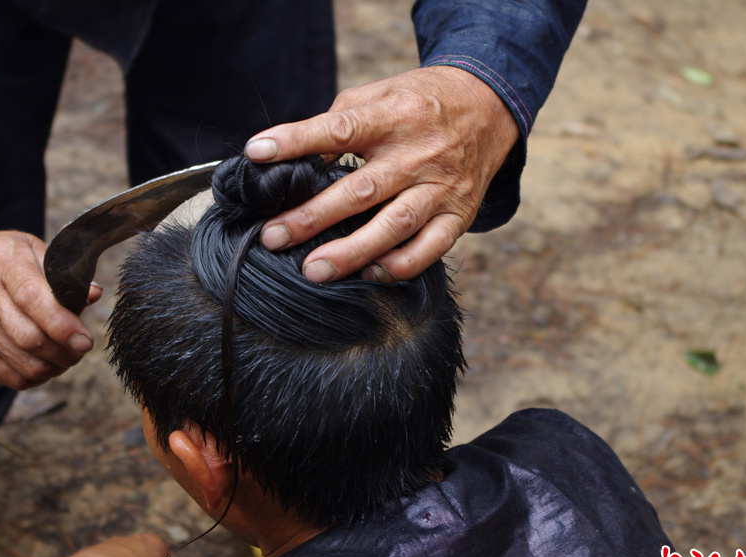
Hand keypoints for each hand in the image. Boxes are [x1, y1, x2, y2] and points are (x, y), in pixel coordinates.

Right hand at [0, 230, 101, 389]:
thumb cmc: (5, 258)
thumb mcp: (35, 249)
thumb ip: (64, 273)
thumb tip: (93, 294)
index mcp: (3, 260)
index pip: (32, 300)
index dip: (62, 325)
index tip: (84, 340)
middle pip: (30, 338)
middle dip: (65, 352)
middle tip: (80, 348)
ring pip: (23, 364)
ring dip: (54, 367)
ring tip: (66, 356)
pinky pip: (9, 377)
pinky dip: (35, 377)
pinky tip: (45, 364)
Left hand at [245, 66, 518, 282]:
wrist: (489, 107)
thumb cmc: (418, 104)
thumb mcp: (379, 95)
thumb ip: (338, 122)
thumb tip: (297, 161)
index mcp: (393, 117)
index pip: (338, 130)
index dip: (296, 141)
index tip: (256, 153)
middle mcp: (418, 155)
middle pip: (361, 191)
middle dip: (312, 217)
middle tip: (273, 237)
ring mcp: (440, 189)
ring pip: (394, 227)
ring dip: (351, 252)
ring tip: (313, 271)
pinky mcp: (458, 216)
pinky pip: (429, 250)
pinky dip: (397, 266)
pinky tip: (368, 273)